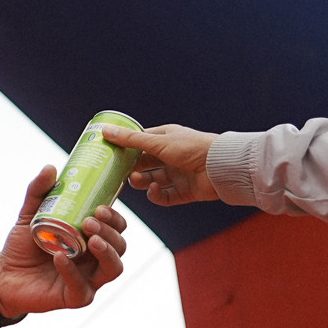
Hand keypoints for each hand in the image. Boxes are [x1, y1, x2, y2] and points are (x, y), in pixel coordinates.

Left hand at [0, 166, 128, 316]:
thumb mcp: (29, 215)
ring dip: (106, 252)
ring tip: (90, 239)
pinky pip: (83, 288)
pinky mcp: (75, 298)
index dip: (115, 218)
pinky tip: (61, 258)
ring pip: (114, 268)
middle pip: (120, 246)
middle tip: (90, 221)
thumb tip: (50, 167)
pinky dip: (72, 272)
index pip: (117, 228)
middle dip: (110, 232)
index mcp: (92, 239)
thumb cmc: (22, 246)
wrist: (2, 275)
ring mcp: (88, 280)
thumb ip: (38, 192)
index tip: (99, 209)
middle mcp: (96, 260)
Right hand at [101, 123, 220, 204]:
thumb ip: (130, 139)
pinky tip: (153, 190)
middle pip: (143, 164)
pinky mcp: (184, 192)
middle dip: (131, 168)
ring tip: (137, 180)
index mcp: (165, 139)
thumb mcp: (158, 141)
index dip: (125, 148)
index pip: (139, 142)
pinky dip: (156, 195)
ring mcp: (177, 174)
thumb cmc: (192, 147)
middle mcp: (170, 156)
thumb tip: (105, 131)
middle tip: (118, 172)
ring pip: (151, 181)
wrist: (222, 167)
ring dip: (141, 182)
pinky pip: (164, 196)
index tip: (109, 154)